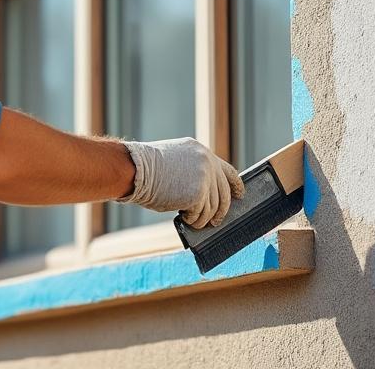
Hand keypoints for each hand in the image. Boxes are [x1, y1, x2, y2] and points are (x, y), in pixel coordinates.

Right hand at [117, 138, 244, 228]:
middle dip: (220, 210)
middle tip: (215, 221)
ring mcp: (204, 178)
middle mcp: (207, 163)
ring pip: (212, 207)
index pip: (227, 170)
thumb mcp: (175, 162)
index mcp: (201, 152)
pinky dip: (194, 220)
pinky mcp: (198, 194)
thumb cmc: (147, 168)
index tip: (239, 194)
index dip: (235, 185)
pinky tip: (185, 218)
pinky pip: (200, 214)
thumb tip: (204, 195)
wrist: (135, 168)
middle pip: (223, 193)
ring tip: (192, 220)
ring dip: (202, 218)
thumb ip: (193, 173)